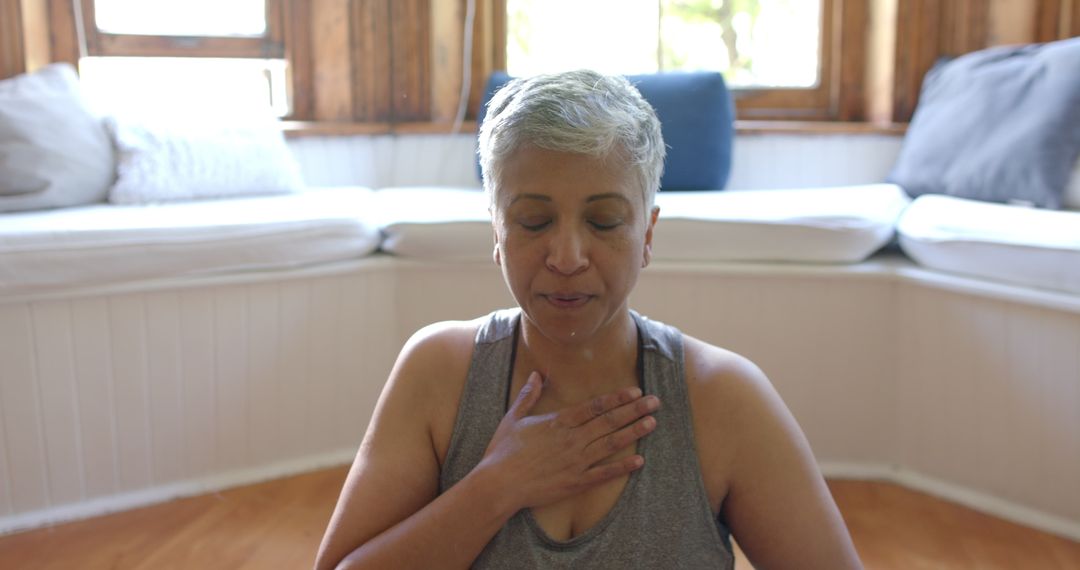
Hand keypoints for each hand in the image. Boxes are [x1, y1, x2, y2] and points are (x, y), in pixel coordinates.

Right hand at [477, 371, 659, 510]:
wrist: (499, 484)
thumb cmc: (503, 451)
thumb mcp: (513, 418)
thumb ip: (528, 396)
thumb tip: (536, 375)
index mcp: (558, 422)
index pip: (595, 406)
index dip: (617, 398)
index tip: (635, 392)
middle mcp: (572, 439)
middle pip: (609, 421)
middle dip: (634, 410)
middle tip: (655, 403)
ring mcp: (576, 461)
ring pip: (611, 444)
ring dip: (634, 433)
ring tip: (652, 424)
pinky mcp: (576, 482)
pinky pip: (604, 473)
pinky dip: (622, 467)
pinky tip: (639, 461)